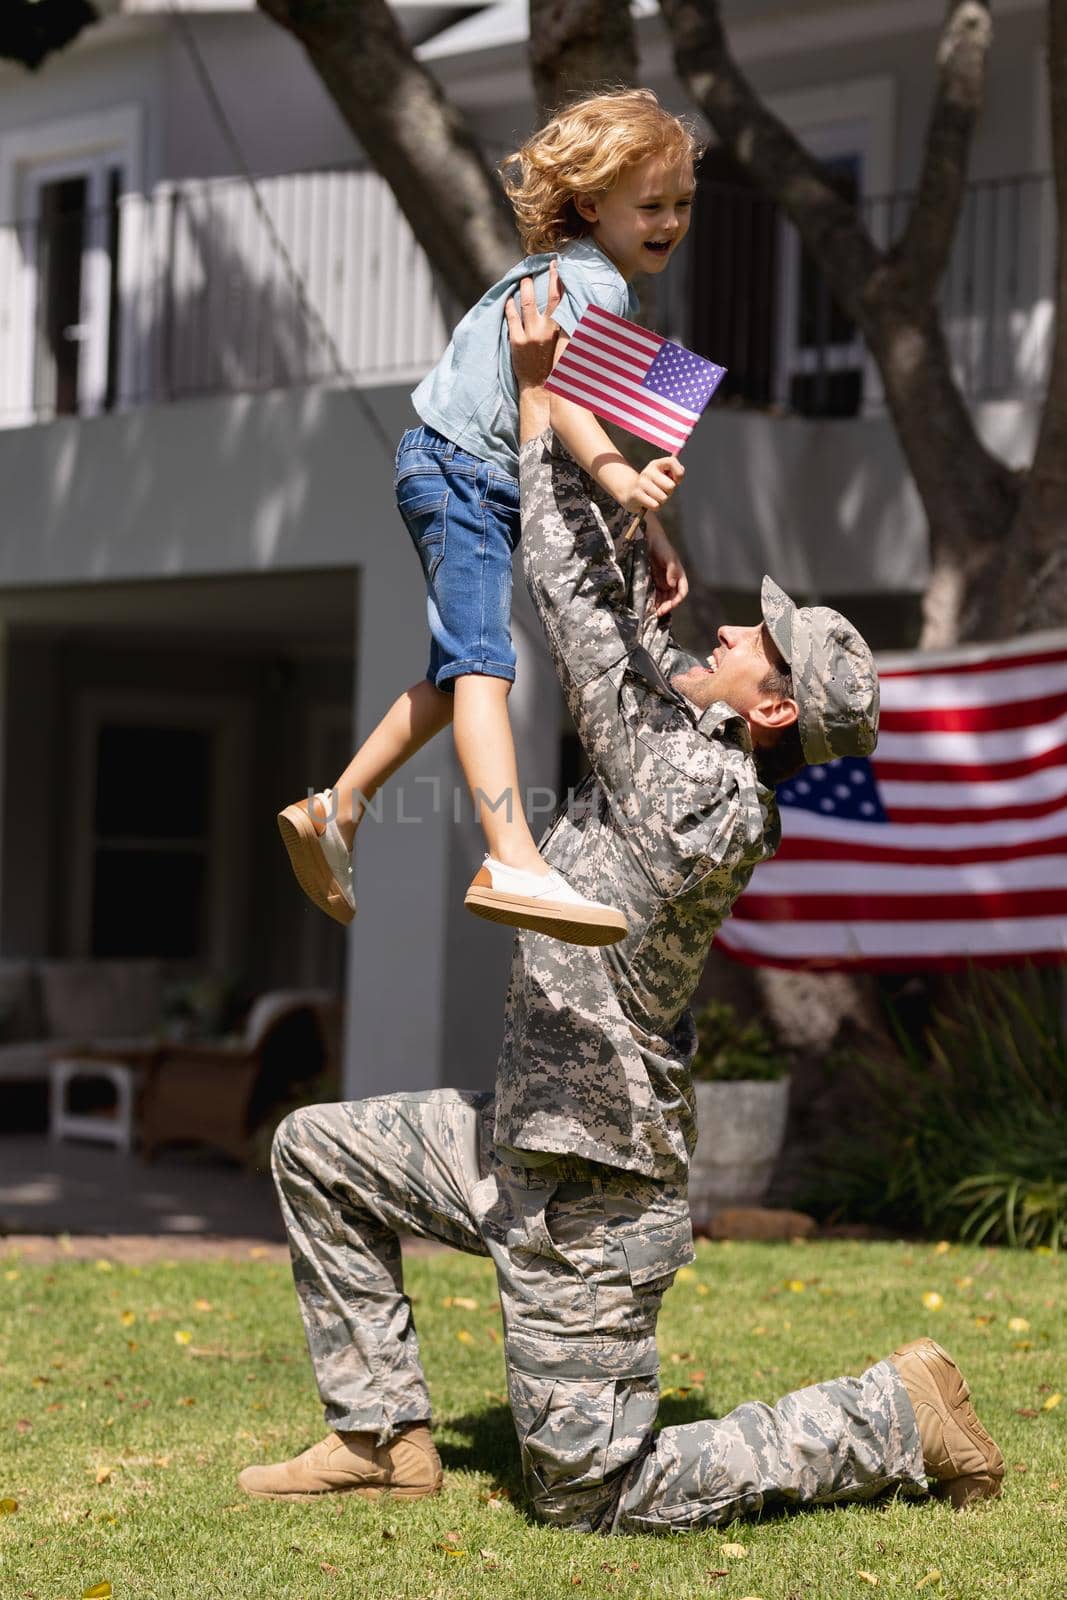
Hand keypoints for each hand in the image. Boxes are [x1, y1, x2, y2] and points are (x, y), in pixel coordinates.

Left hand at [505, 258, 563, 388]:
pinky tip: (509, 300)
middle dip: (545, 277)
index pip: (562, 299)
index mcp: (561, 329)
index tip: (557, 266)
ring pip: (527, 303)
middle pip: (547, 296)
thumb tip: (568, 312)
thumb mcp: (564, 346)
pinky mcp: (517, 341)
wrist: (540, 387)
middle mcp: (548, 329)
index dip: (559, 280)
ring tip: (523, 279)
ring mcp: (531, 334)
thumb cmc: (554, 368)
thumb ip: (565, 328)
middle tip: (541, 266)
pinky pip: (512, 317)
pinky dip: (510, 306)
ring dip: (525, 287)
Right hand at [621, 455, 684, 514]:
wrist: (630, 492)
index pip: (672, 461)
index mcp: (656, 464)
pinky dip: (655, 507)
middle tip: (662, 491)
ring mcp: (641, 483)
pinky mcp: (636, 495)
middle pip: (670, 486)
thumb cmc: (653, 486)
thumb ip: (675, 473)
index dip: (679, 473)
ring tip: (654, 497)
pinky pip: (655, 505)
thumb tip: (680, 473)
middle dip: (669, 492)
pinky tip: (649, 503)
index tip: (677, 481)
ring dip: (662, 501)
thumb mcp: (664, 477)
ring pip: (663, 498)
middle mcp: (648, 471)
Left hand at [644, 514, 688, 616]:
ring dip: (660, 605)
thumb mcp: (668, 557)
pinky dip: (653, 600)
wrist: (648, 538)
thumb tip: (672, 584)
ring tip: (651, 612)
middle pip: (672, 597)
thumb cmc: (661, 545)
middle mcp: (672, 580)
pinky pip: (655, 593)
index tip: (669, 606)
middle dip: (667, 606)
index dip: (677, 600)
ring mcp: (663, 581)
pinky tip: (647, 605)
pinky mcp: (654, 580)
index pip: (682, 591)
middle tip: (658, 613)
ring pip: (664, 597)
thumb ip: (672, 570)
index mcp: (679, 575)